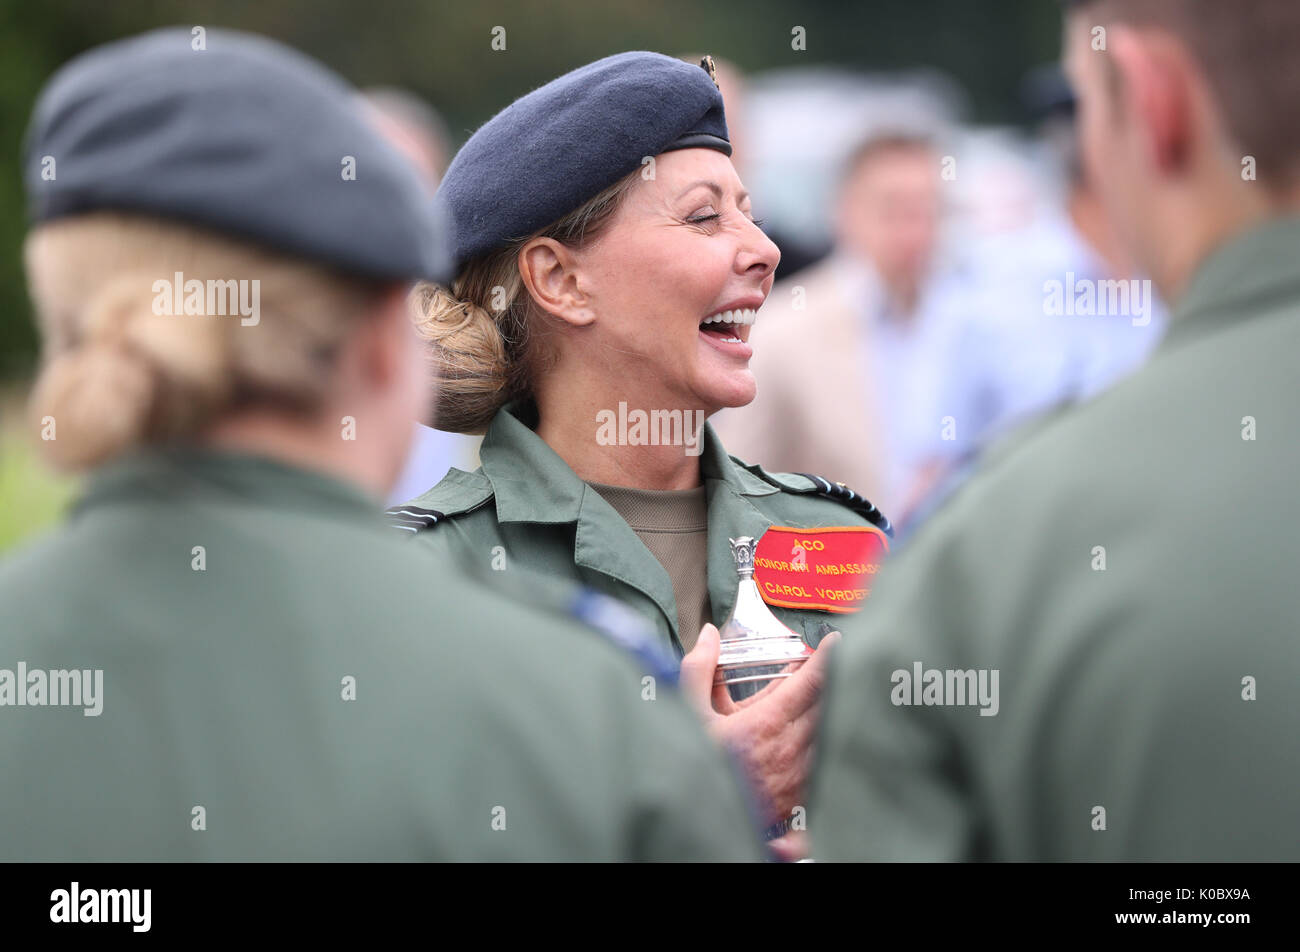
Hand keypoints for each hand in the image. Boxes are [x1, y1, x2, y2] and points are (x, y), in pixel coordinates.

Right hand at [679, 623, 839, 828]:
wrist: (704, 822)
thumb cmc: (698, 771)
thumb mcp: (690, 717)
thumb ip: (698, 671)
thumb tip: (708, 637)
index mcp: (767, 724)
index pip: (812, 682)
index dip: (829, 657)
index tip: (837, 640)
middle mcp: (792, 748)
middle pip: (830, 703)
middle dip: (833, 680)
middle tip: (831, 663)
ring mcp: (803, 773)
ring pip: (832, 730)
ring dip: (830, 709)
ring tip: (824, 695)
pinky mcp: (805, 794)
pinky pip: (826, 760)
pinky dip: (827, 742)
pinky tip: (819, 736)